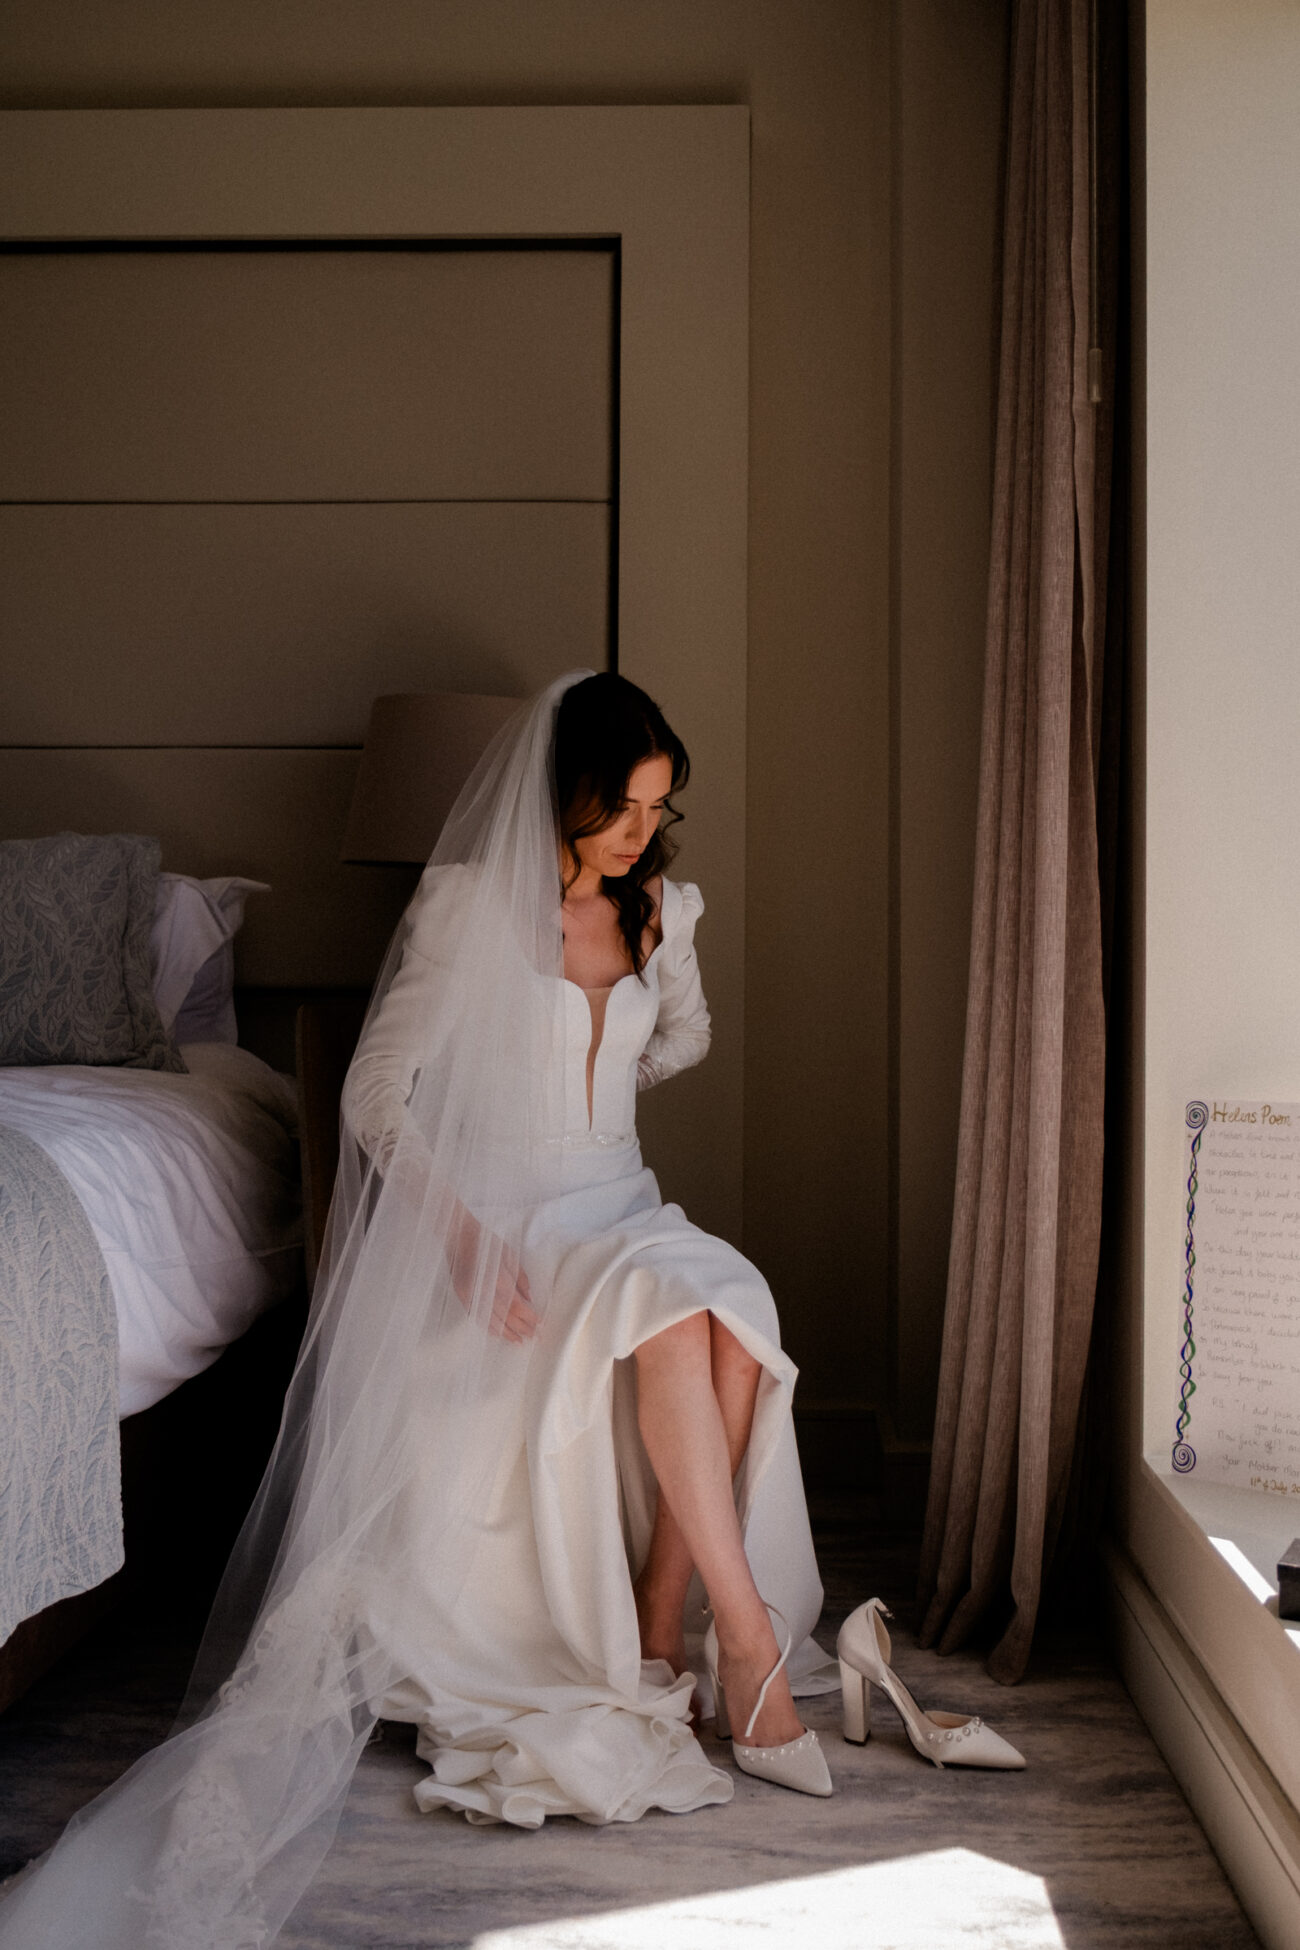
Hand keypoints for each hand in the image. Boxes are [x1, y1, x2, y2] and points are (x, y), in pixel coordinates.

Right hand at [447, 1210, 539, 1343]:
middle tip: (533, 1337)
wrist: (459, 1237)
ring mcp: (471, 1296)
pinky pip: (477, 1317)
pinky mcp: (462, 1297)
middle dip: (521, 1328)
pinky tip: (497, 1333)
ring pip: (491, 1320)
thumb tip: (529, 1299)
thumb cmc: (487, 1243)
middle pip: (505, 1316)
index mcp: (499, 1280)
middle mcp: (485, 1291)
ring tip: (517, 1341)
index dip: (529, 1318)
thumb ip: (521, 1279)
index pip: (517, 1306)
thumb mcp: (510, 1256)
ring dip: (505, 1332)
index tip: (540, 1325)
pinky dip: (488, 1327)